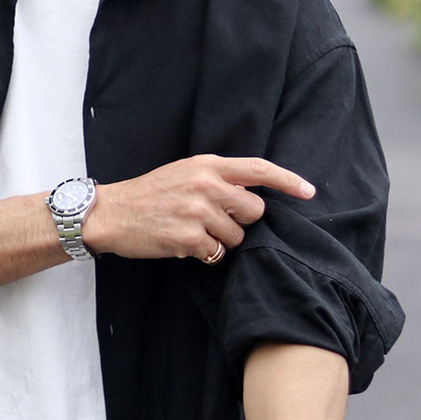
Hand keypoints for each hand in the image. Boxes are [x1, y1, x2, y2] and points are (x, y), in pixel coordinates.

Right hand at [83, 154, 314, 260]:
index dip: (287, 180)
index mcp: (206, 165)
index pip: (257, 169)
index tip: (309, 191)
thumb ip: (216, 179)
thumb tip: (250, 198)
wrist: (111, 213)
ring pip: (237, 237)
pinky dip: (204, 254)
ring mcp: (197, 212)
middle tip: (214, 221)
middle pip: (253, 211)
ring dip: (221, 241)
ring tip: (192, 231)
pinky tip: (183, 243)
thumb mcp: (183, 173)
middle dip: (241, 222)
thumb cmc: (148, 194)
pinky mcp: (188, 238)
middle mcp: (205, 185)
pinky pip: (216, 253)